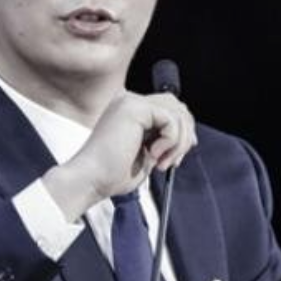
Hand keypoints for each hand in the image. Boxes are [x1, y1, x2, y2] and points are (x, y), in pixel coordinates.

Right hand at [43, 91, 195, 220]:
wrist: (91, 179)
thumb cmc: (112, 173)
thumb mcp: (146, 153)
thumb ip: (163, 140)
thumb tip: (189, 137)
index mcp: (129, 110)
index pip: (168, 107)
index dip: (181, 130)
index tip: (176, 156)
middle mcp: (128, 101)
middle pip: (176, 105)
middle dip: (184, 135)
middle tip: (172, 160)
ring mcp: (130, 102)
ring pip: (177, 113)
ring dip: (178, 143)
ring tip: (161, 162)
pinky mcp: (134, 107)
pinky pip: (170, 119)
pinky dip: (170, 141)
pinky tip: (152, 154)